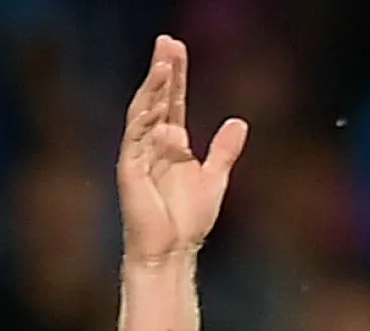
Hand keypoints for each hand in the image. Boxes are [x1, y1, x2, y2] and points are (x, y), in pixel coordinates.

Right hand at [119, 35, 247, 263]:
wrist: (173, 251)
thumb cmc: (189, 220)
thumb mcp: (215, 178)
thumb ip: (224, 150)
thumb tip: (239, 121)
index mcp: (172, 144)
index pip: (172, 101)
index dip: (175, 76)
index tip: (178, 48)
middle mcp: (153, 143)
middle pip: (156, 99)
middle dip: (162, 70)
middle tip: (168, 41)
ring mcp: (139, 153)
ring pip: (144, 111)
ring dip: (153, 86)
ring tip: (163, 61)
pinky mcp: (130, 167)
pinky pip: (137, 135)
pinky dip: (146, 116)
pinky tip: (157, 99)